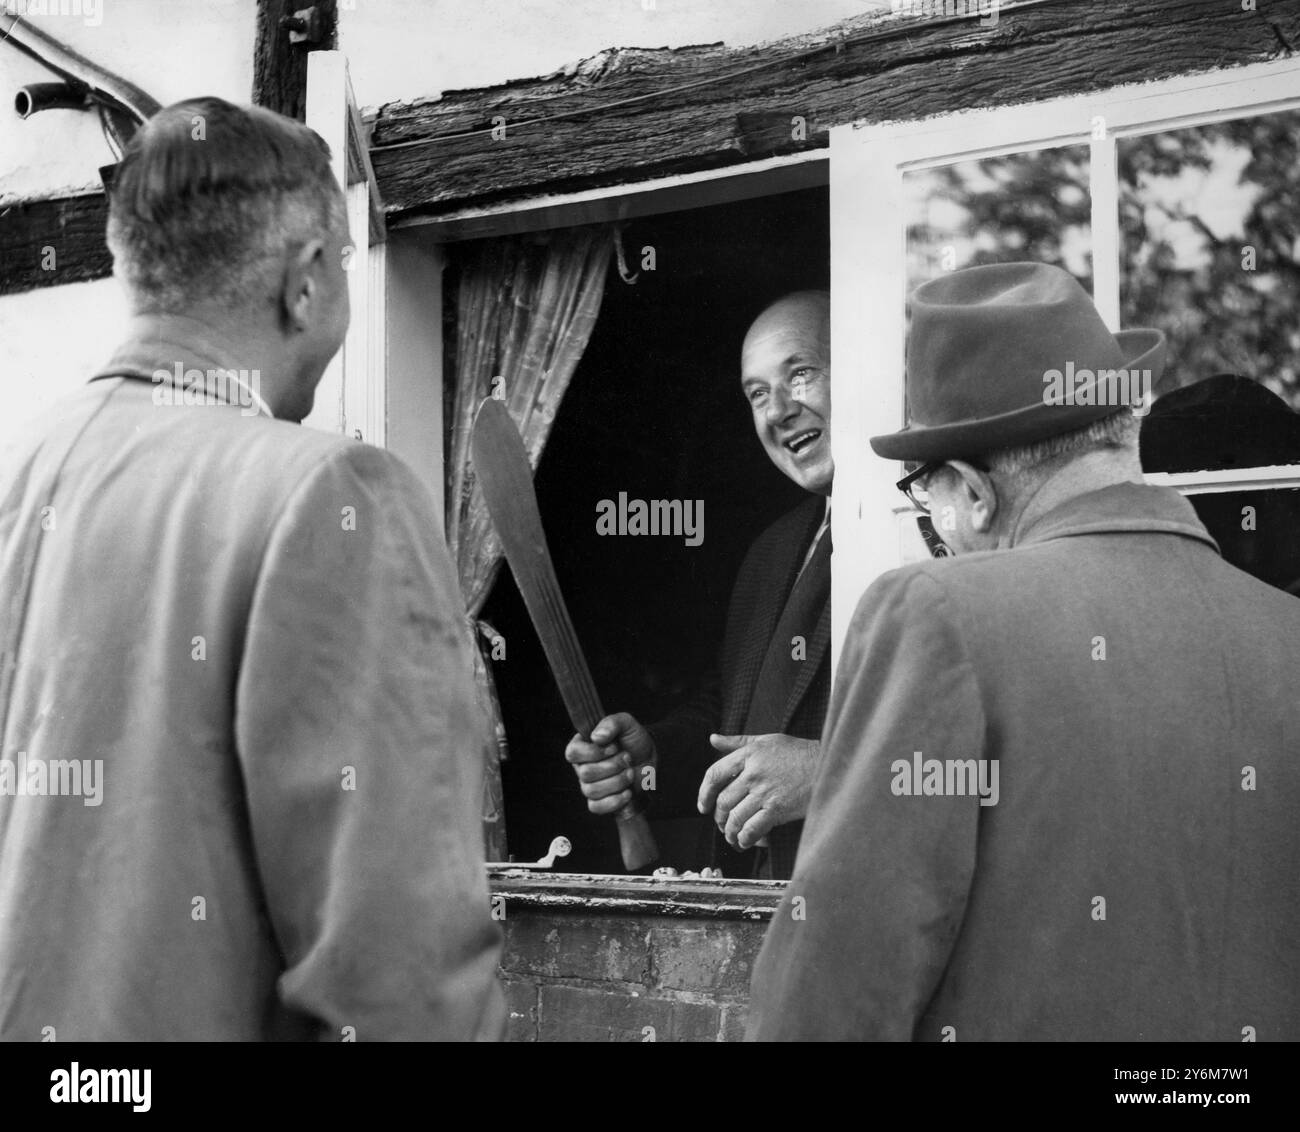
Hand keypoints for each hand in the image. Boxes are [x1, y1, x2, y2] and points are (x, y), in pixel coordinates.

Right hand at [565, 712, 656, 815]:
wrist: (649, 759)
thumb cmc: (633, 739)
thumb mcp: (626, 723)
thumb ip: (611, 723)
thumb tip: (596, 737)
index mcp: (582, 746)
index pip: (573, 753)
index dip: (594, 752)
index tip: (615, 746)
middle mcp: (581, 767)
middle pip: (586, 774)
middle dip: (613, 766)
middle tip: (628, 758)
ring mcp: (588, 785)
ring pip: (592, 790)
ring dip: (618, 781)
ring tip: (630, 772)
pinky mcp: (599, 801)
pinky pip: (596, 807)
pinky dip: (614, 801)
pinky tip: (627, 792)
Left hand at [697, 733, 819, 850]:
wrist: (829, 766)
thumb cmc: (799, 753)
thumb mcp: (767, 740)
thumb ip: (737, 741)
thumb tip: (713, 739)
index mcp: (749, 754)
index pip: (714, 774)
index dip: (704, 793)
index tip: (703, 806)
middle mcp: (753, 773)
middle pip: (723, 801)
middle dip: (719, 818)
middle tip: (722, 825)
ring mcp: (765, 792)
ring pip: (735, 817)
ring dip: (730, 832)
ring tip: (732, 837)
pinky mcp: (778, 809)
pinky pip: (752, 829)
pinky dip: (745, 838)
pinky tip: (746, 841)